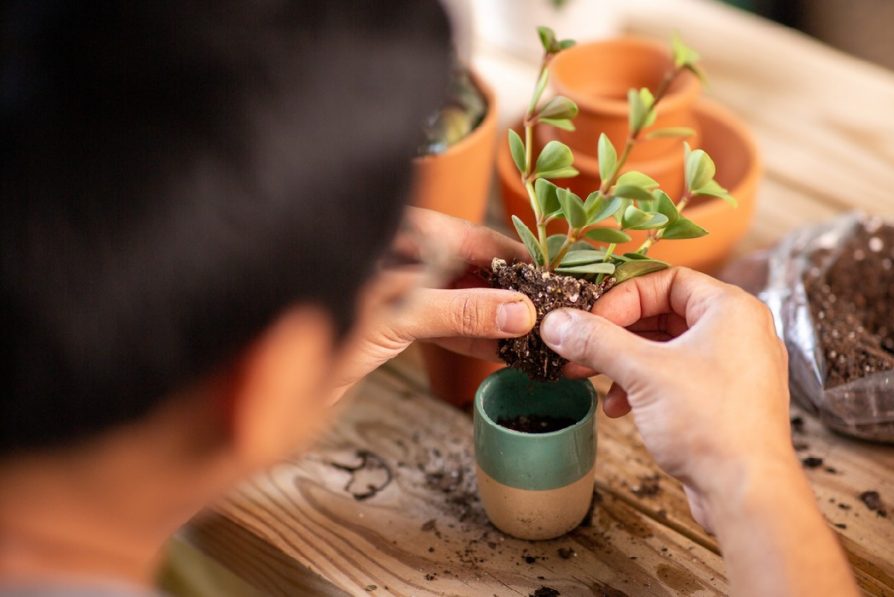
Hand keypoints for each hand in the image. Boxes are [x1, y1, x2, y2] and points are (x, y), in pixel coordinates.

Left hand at [332, 208, 534, 393]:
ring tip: (539, 335)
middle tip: (554, 311)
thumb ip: (460, 310)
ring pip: (462, 300)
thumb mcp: (398, 314)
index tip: (550, 275)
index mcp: (398, 229)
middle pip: (471, 268)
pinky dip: (474, 338)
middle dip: (511, 290)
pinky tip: (505, 349)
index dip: (513, 256)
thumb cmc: (313, 322)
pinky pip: (445, 326)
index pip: (470, 235)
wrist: (265, 379)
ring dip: (497, 319)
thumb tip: (520, 312)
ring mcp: (398, 289)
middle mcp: (400, 253)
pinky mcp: (394, 324)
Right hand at [540, 267, 857, 595]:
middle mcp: (739, 333)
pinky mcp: (725, 402)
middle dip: (616, 333)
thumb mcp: (643, 372)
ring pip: (667, 349)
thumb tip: (556, 323)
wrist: (746, 491)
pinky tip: (619, 408)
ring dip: (624, 362)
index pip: (668, 280)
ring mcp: (735, 369)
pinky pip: (678, 378)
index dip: (623, 297)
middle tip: (579, 347)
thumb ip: (596, 341)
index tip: (590, 319)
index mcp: (731, 309)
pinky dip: (644, 386)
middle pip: (665, 314)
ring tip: (590, 378)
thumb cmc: (710, 423)